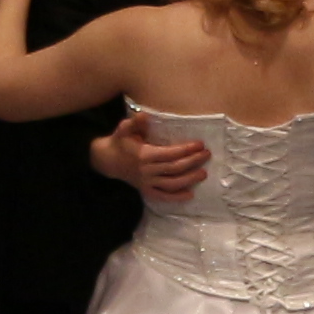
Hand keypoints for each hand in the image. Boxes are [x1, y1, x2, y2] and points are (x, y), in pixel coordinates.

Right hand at [89, 110, 210, 200]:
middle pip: (174, 168)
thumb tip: (145, 115)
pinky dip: (176, 197)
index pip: (169, 154)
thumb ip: (134, 123)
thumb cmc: (120, 142)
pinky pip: (162, 196)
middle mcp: (147, 170)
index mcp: (144, 155)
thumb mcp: (124, 129)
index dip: (186, 149)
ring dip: (189, 179)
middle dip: (192, 162)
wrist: (107, 161)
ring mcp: (147, 182)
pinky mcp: (146, 190)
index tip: (199, 144)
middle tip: (207, 155)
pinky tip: (190, 194)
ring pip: (171, 183)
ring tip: (203, 174)